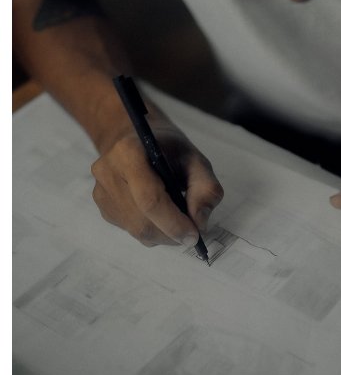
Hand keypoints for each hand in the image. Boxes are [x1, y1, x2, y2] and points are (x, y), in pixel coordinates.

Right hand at [90, 122, 222, 248]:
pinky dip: (152, 231)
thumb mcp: (196, 158)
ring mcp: (101, 192)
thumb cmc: (169, 148)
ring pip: (135, 229)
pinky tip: (163, 216)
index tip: (194, 236)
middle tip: (192, 235)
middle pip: (141, 220)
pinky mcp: (102, 206)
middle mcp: (107, 172)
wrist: (139, 138)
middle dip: (170, 233)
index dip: (173, 223)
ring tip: (181, 224)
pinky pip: (129, 229)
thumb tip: (200, 223)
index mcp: (128, 153)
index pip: (149, 199)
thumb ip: (205, 187)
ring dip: (163, 235)